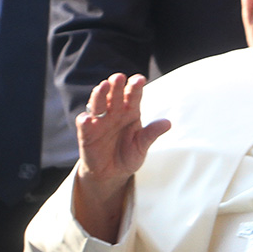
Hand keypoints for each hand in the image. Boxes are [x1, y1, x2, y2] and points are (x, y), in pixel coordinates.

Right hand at [72, 73, 169, 241]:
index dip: (135, 87)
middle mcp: (114, 113)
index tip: (139, 79)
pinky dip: (85, 120)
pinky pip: (84, 124)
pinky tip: (88, 118)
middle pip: (114, 95)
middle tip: (118, 77)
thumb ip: (151, 134)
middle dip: (116, 86)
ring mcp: (99, 122)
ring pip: (98, 104)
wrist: (112, 174)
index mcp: (130, 112)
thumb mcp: (142, 146)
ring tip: (102, 87)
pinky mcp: (87, 133)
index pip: (133, 96)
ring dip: (99, 95)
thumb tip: (168, 123)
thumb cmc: (128, 155)